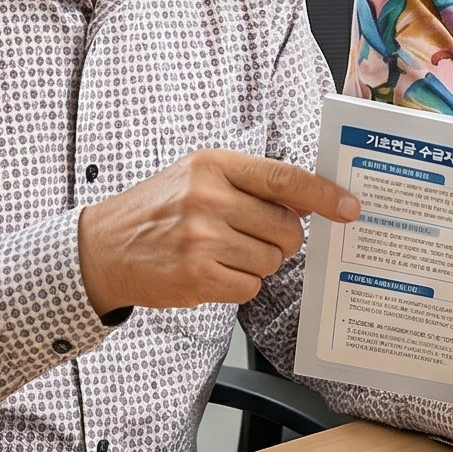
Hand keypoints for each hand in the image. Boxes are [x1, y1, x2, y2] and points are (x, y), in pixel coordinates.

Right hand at [77, 150, 356, 315]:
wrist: (102, 247)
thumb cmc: (159, 209)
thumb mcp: (200, 175)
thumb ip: (252, 183)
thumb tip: (312, 201)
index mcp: (214, 164)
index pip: (285, 178)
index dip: (324, 195)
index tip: (350, 207)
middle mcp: (208, 197)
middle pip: (287, 227)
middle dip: (282, 239)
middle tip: (254, 237)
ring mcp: (201, 238)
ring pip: (271, 260)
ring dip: (258, 263)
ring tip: (224, 252)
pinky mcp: (195, 276)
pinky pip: (249, 286)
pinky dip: (239, 284)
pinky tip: (212, 272)